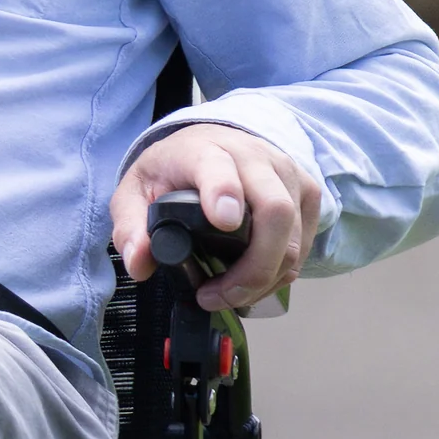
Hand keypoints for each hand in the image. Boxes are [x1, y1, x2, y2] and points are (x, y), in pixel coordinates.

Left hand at [113, 123, 319, 306]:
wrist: (213, 143)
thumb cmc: (175, 169)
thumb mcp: (136, 190)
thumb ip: (130, 226)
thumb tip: (140, 263)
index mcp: (206, 150)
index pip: (220, 168)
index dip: (224, 193)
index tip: (222, 221)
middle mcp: (255, 158)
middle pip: (274, 212)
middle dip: (252, 267)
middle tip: (215, 295)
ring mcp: (288, 175)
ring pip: (292, 238)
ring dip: (263, 279)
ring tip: (226, 294)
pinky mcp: (308, 194)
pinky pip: (303, 245)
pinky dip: (279, 273)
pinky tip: (251, 281)